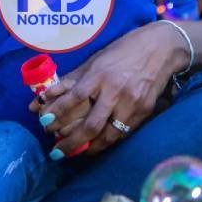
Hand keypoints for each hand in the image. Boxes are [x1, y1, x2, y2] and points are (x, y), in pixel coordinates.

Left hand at [31, 22, 183, 156]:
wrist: (160, 48)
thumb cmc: (123, 51)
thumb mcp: (95, 60)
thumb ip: (70, 80)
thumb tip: (41, 99)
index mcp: (100, 74)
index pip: (75, 97)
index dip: (58, 112)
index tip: (44, 123)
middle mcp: (116, 91)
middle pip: (91, 124)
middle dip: (71, 142)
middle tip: (56, 152)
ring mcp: (131, 104)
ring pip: (107, 135)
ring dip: (88, 148)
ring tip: (74, 153)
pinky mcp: (143, 112)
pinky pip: (122, 134)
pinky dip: (106, 142)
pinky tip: (94, 145)